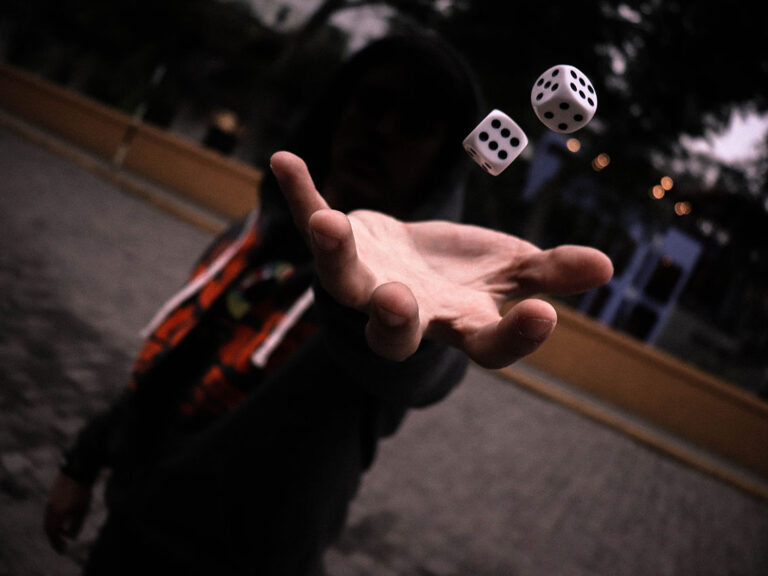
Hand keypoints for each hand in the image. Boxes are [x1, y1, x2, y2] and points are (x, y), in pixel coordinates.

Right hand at [44, 473, 92, 553]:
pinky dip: (54, 521)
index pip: (53, 533)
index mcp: (57, 514)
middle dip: (54, 538)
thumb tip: (71, 536)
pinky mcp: (52, 496)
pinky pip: (50, 513)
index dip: (57, 543)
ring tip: (64, 533)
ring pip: (48, 520)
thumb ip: (76, 525)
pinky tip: (63, 521)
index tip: (63, 549)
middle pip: (48, 528)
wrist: (78, 471)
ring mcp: (50, 502)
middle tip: (62, 545)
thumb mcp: (82, 510)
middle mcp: (50, 509)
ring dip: (54, 529)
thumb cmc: (82, 491)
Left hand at [270, 151, 612, 367]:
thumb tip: (607, 266)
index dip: (515, 338)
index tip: (544, 314)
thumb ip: (551, 272)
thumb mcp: (510, 270)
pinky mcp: (344, 246)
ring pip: (345, 283)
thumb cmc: (462, 274)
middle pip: (395, 334)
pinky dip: (301, 194)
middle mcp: (407, 313)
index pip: (488, 346)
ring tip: (330, 224)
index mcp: (457, 323)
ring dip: (335, 255)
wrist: (406, 269)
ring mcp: (367, 283)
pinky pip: (315, 222)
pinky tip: (284, 160)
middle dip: (396, 322)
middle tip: (401, 304)